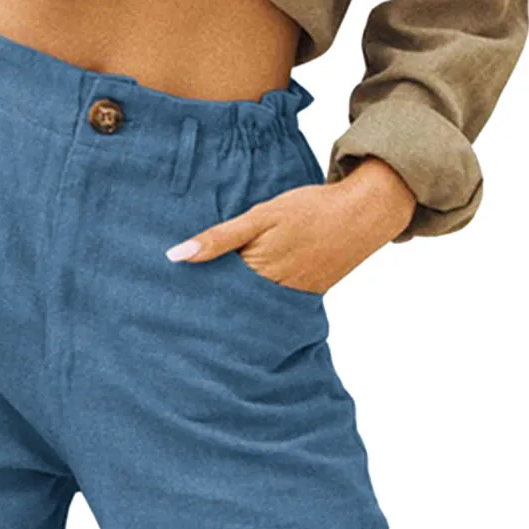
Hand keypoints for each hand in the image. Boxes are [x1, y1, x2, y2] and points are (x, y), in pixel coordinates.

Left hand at [166, 157, 417, 293]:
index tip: (166, 304)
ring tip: (201, 318)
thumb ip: (219, 238)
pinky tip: (242, 307)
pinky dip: (257, 308)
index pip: (212, 293)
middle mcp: (270, 295)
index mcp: (255, 274)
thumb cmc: (308, 210)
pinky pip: (273, 309)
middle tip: (175, 316)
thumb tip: (174, 257)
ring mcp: (289, 301)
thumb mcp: (259, 216)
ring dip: (230, 312)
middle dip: (207, 310)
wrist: (362, 215)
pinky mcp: (304, 300)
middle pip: (229, 307)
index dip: (190, 297)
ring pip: (250, 312)